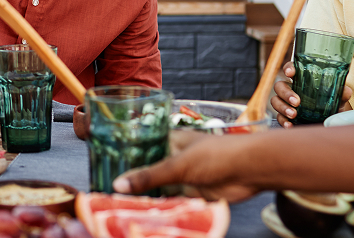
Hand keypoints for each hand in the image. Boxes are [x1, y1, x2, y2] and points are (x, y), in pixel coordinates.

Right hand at [112, 134, 260, 202]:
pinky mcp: (192, 193)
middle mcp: (173, 156)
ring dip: (145, 196)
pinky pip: (171, 201)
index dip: (123, 156)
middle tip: (107, 192)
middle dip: (132, 180)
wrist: (250, 170)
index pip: (140, 146)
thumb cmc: (216, 154)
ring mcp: (183, 176)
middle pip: (147, 170)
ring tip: (118, 205)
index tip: (103, 167)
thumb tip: (118, 185)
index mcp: (168, 140)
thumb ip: (149, 176)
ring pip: (158, 187)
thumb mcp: (177, 164)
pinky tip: (144, 213)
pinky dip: (160, 207)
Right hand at [271, 61, 351, 127]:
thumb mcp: (337, 99)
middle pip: (279, 86)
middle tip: (297, 102)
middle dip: (286, 93)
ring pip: (275, 101)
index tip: (290, 73)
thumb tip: (346, 91)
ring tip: (293, 114)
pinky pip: (278, 117)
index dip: (288, 68)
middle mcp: (291, 90)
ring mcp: (286, 103)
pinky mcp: (285, 116)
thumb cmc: (330, 105)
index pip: (291, 69)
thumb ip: (341, 94)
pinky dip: (283, 121)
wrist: (329, 122)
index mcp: (301, 80)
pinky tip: (290, 125)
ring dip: (282, 107)